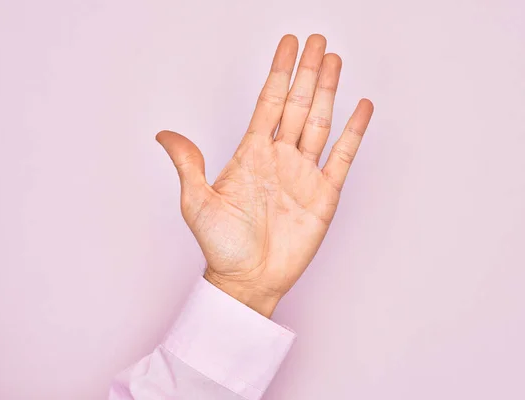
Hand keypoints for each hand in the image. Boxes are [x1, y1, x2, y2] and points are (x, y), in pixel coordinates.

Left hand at [157, 34, 373, 316]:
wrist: (248, 280)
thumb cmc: (222, 246)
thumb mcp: (197, 203)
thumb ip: (188, 164)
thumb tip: (165, 134)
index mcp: (252, 154)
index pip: (269, 102)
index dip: (279, 72)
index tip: (288, 45)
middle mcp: (280, 157)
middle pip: (298, 104)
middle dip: (307, 71)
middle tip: (318, 41)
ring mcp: (304, 173)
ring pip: (320, 122)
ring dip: (328, 91)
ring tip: (335, 62)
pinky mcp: (324, 194)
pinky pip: (342, 157)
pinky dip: (353, 132)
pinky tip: (359, 108)